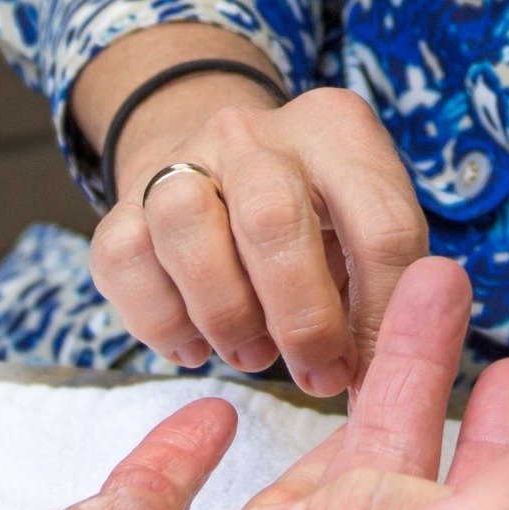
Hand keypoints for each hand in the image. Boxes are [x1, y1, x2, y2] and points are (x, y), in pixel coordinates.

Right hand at [77, 29, 428, 395]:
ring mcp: (180, 160)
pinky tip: (197, 346)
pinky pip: (125, 260)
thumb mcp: (365, 227)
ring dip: (226, 312)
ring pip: (185, 223)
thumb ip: (385, 288)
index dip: (381, 315)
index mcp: (336, 130)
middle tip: (317, 374)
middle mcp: (255, 133)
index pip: (379, 223)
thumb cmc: (313, 217)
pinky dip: (162, 321)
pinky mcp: (121, 204)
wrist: (215, 165)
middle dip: (302, 317)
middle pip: (273, 215)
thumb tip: (387, 379)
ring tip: (253, 353)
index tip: (373, 373)